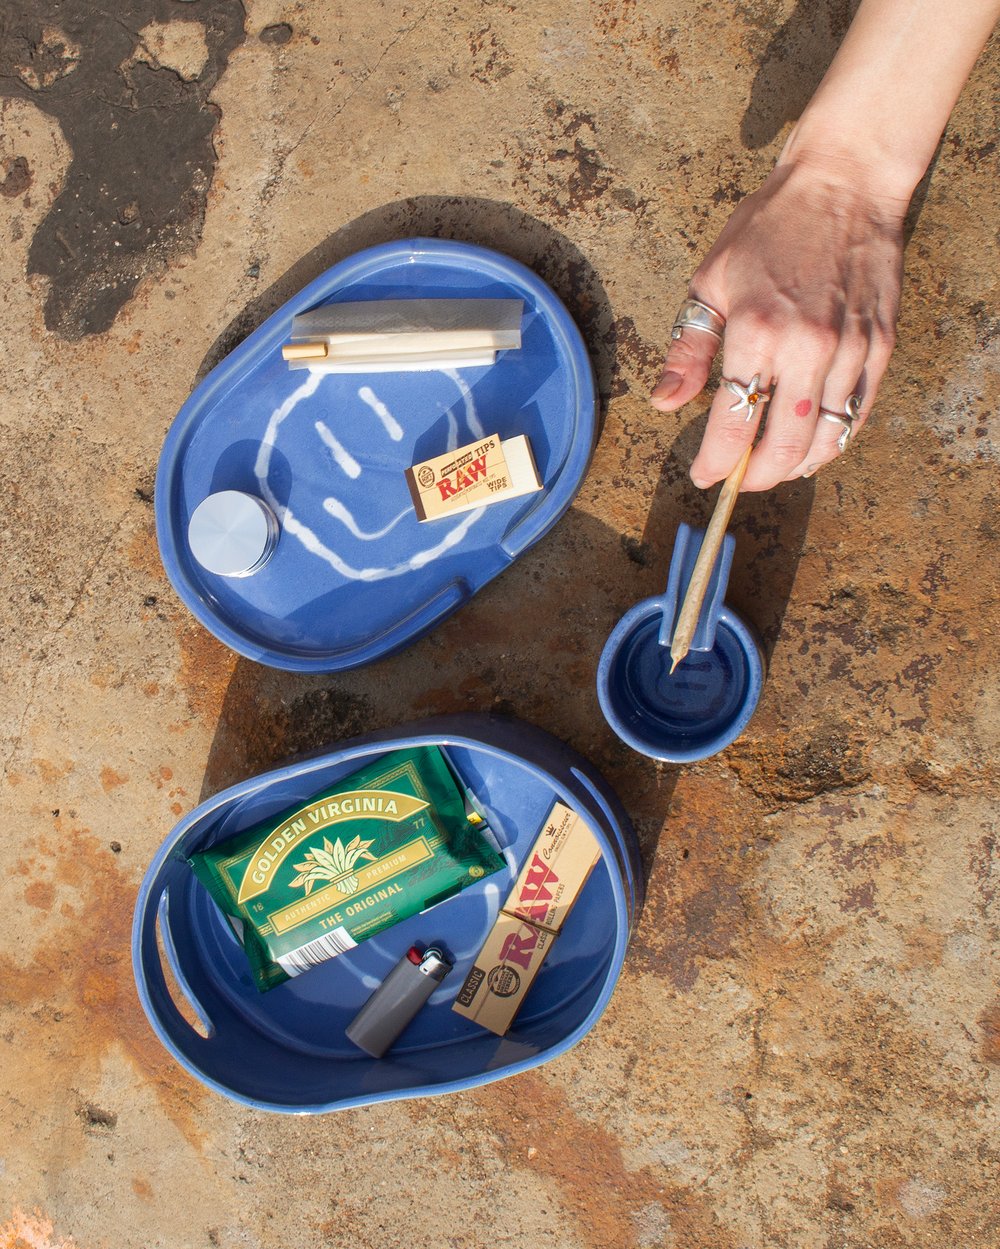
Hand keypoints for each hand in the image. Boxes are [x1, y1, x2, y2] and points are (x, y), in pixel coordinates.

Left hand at [650, 154, 905, 490]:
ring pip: (824, 440)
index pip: (733, 425)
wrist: (845, 183)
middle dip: (755, 477)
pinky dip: (834, 441)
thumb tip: (665, 404)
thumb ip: (688, 350)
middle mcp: (806, 348)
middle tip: (739, 477)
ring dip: (794, 466)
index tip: (705, 475)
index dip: (715, 463)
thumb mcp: (711, 281)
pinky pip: (857, 415)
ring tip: (773, 466)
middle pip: (782, 447)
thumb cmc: (771, 226)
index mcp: (755, 332)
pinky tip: (812, 444)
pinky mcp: (880, 347)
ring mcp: (849, 351)